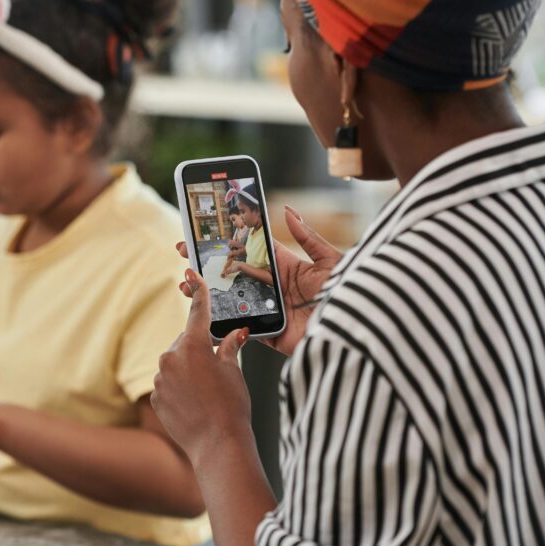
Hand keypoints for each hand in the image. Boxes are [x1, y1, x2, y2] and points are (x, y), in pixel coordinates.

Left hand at [152, 269, 252, 467]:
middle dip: (198, 349)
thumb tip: (237, 333)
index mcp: (193, 344)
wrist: (218, 445)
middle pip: (185, 342)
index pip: (197, 312)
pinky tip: (194, 404)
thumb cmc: (231, 406)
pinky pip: (167, 384)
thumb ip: (230, 348)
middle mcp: (171, 357)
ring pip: (175, 364)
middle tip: (216, 371)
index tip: (193, 276)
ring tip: (207, 393)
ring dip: (188, 370)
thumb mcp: (235, 372)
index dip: (198, 293)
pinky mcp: (155, 397)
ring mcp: (160, 378)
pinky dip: (178, 388)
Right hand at [177, 205, 340, 355]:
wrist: (360, 332)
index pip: (252, 250)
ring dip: (208, 292)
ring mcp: (272, 313)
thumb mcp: (331, 261)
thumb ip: (308, 237)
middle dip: (209, 264)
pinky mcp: (272, 336)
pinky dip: (222, 323)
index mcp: (289, 268)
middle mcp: (277, 290)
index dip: (228, 241)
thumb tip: (287, 209)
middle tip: (184, 253)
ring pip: (233, 300)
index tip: (207, 232)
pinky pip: (242, 330)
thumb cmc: (352, 293)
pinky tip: (201, 314)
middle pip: (235, 274)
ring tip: (186, 283)